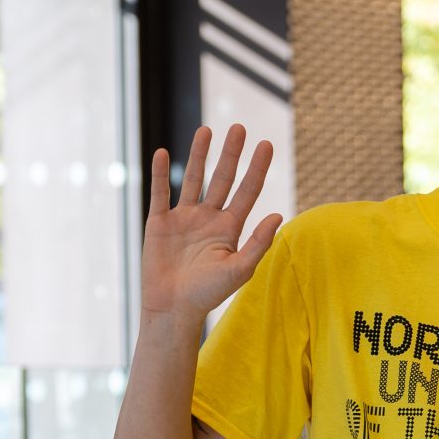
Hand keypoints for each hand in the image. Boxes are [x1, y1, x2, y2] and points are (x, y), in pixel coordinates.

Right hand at [139, 125, 280, 324]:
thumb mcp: (239, 270)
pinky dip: (160, 174)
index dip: (257, 169)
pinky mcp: (160, 223)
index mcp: (230, 228)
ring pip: (192, 179)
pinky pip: (161, 193)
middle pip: (222, 179)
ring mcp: (184, 218)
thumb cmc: (207, 295)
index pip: (247, 191)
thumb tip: (278, 214)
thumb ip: (258, 243)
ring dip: (199, 155)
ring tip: (206, 130)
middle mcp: (208, 218)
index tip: (265, 145)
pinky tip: (162, 153)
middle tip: (239, 128)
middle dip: (231, 154)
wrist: (172, 310)